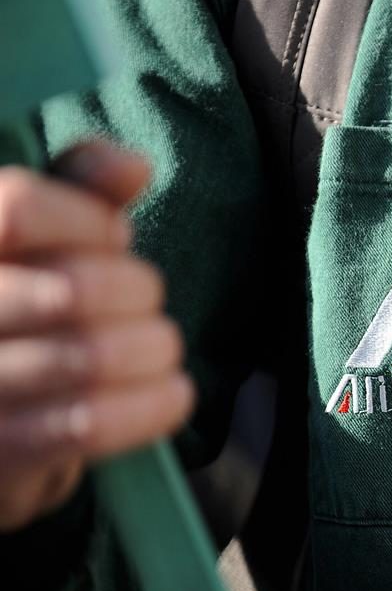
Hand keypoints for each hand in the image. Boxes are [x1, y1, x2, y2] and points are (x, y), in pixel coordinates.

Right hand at [0, 142, 192, 530]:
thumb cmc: (20, 306)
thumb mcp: (36, 235)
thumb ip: (78, 188)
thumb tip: (134, 164)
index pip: (17, 209)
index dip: (89, 220)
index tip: (114, 236)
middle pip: (70, 289)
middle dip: (136, 289)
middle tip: (147, 298)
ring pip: (87, 359)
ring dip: (152, 347)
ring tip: (162, 344)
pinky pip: (88, 426)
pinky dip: (151, 405)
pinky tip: (174, 392)